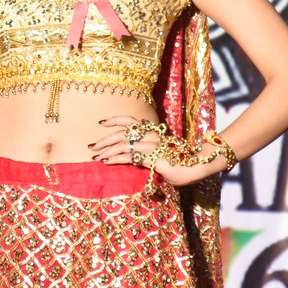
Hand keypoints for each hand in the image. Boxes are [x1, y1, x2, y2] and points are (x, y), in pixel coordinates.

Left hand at [90, 116, 220, 186]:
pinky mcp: (150, 156)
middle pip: (121, 132)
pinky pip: (128, 156)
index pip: (130, 121)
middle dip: (104, 139)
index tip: (101, 123)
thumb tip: (135, 158)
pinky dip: (114, 159)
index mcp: (152, 131)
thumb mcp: (160, 155)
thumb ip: (147, 153)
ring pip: (122, 144)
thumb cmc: (180, 164)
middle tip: (92, 146)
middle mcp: (150, 135)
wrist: (195, 167)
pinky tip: (105, 162)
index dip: (114, 120)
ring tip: (95, 157)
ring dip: (106, 151)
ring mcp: (150, 145)